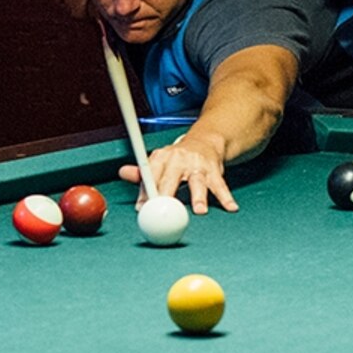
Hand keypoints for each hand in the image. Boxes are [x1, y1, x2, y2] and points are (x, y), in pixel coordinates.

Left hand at [118, 132, 237, 213]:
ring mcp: (198, 165)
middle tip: (166, 209)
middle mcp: (179, 159)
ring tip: (200, 211)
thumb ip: (142, 173)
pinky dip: (225, 198)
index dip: (145, 191)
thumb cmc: (176, 159)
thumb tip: (121, 173)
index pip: (151, 174)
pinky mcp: (214, 171)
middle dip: (168, 194)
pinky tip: (230, 208)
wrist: (204, 142)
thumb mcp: (158, 162)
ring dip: (199, 197)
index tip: (142, 208)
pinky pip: (220, 186)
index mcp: (162, 157)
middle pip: (172, 179)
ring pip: (198, 182)